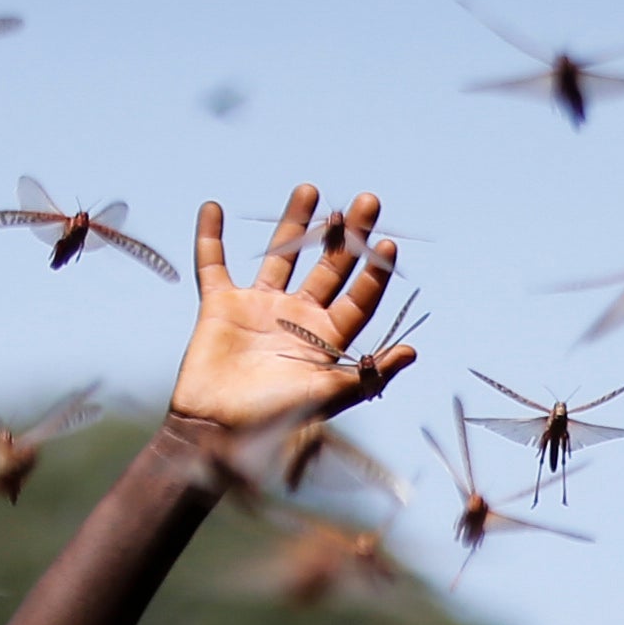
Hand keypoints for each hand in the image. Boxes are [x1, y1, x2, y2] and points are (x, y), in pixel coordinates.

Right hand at [169, 185, 416, 439]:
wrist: (217, 434)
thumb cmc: (275, 421)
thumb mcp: (328, 397)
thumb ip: (368, 374)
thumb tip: (412, 351)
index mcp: (326, 339)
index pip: (358, 297)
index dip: (373, 272)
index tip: (386, 245)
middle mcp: (297, 318)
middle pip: (328, 267)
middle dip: (348, 235)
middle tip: (368, 202)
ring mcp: (259, 309)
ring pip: (281, 255)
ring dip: (296, 222)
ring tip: (312, 190)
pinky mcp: (220, 307)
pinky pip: (213, 264)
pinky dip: (211, 237)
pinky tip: (215, 207)